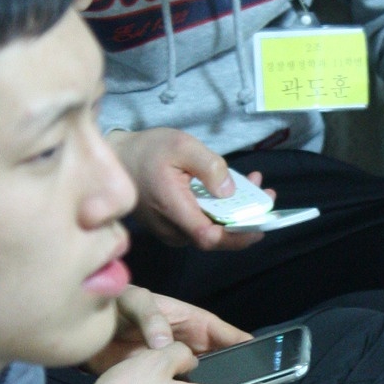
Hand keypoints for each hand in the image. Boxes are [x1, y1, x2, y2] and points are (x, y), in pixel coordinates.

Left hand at [88, 288, 252, 375]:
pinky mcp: (158, 381)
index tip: (261, 361)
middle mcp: (187, 344)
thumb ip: (150, 318)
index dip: (243, 347)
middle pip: (219, 362)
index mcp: (190, 322)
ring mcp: (173, 365)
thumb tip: (165, 343)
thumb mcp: (133, 302)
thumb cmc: (112, 306)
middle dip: (233, 376)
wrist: (80, 329)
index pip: (225, 334)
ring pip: (201, 381)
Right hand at [109, 128, 266, 250]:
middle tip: (266, 195)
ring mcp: (171, 230)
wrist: (117, 159)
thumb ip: (209, 167)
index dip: (238, 236)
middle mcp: (172, 228)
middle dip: (245, 218)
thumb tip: (230, 191)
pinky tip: (231, 188)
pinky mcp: (171, 226)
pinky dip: (219, 208)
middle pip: (216, 235)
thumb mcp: (181, 145)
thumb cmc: (147, 150)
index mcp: (173, 209)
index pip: (210, 237)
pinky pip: (200, 223)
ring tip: (252, 184)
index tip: (261, 224)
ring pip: (210, 228)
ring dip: (234, 210)